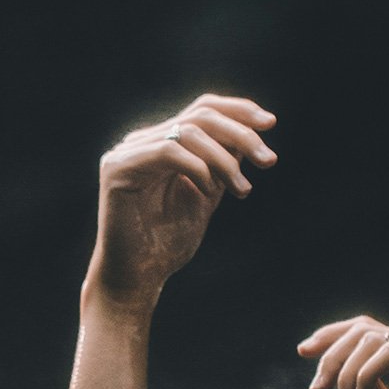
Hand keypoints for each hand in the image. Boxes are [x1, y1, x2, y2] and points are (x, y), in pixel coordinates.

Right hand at [85, 94, 276, 315]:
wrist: (137, 278)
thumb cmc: (167, 244)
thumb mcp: (206, 195)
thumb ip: (222, 164)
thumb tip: (250, 133)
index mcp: (161, 144)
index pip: (202, 110)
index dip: (238, 110)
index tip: (271, 123)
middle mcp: (141, 142)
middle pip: (200, 114)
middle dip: (241, 134)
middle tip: (268, 161)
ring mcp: (127, 152)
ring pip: (188, 131)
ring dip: (225, 160)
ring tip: (242, 190)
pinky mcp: (117, 168)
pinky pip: (168, 152)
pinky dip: (198, 168)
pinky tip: (208, 192)